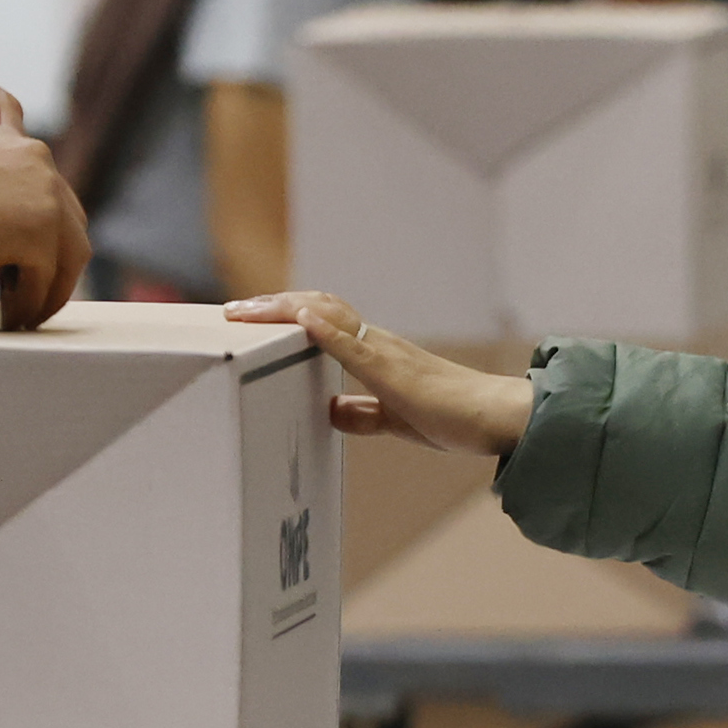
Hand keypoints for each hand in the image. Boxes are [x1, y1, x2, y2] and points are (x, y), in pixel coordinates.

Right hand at [0, 129, 87, 330]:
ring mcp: (47, 199)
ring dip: (50, 288)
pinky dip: (31, 302)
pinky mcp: (41, 234)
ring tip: (29, 314)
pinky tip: (14, 317)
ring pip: (68, 254)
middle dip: (57, 261)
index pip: (51, 190)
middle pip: (71, 222)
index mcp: (18, 144)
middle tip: (39, 291)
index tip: (33, 258)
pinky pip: (44, 279)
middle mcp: (41, 165)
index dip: (48, 229)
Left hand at [227, 292, 531, 455]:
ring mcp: (385, 352)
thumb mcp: (395, 420)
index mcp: (376, 354)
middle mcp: (377, 342)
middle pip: (316, 308)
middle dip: (272, 306)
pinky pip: (353, 344)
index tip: (252, 318)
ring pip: (327, 315)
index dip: (286, 315)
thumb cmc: (454, 417)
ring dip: (284, 309)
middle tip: (233, 310)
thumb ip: (365, 414)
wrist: (493, 418)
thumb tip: (332, 412)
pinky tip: (301, 319)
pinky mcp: (394, 370)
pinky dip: (324, 329)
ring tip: (248, 309)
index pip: (323, 322)